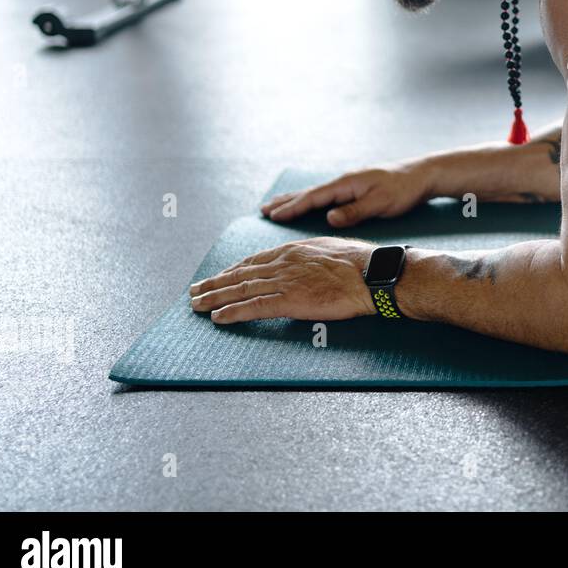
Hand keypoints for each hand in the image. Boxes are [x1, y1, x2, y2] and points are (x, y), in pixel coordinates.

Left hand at [189, 237, 376, 323]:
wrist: (371, 273)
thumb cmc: (360, 263)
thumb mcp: (329, 250)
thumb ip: (310, 258)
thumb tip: (307, 266)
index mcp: (293, 250)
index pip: (254, 261)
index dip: (233, 270)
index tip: (219, 276)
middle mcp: (283, 263)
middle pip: (241, 274)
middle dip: (215, 283)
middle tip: (195, 290)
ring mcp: (285, 281)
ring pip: (241, 289)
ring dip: (215, 298)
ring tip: (197, 305)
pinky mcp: (290, 300)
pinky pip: (255, 307)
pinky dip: (234, 312)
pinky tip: (219, 318)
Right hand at [261, 161, 434, 227]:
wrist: (423, 174)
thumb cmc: (404, 189)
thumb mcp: (381, 203)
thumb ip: (355, 211)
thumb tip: (328, 218)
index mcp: (347, 183)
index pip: (314, 197)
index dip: (292, 207)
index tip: (273, 215)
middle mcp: (345, 181)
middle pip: (309, 192)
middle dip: (286, 201)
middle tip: (262, 209)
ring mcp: (350, 183)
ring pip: (316, 192)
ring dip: (295, 199)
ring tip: (277, 205)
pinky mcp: (356, 187)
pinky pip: (326, 194)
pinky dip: (311, 199)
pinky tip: (309, 202)